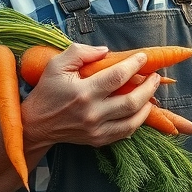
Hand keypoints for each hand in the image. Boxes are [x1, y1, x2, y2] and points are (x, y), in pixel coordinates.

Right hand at [21, 42, 159, 148]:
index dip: (134, 65)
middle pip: (132, 101)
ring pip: (133, 121)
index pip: (117, 77)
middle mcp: (93, 113)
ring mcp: (96, 130)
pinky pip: (124, 133)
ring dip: (147, 106)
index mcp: (83, 92)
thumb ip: (80, 52)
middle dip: (149, 87)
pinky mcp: (98, 140)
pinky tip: (141, 111)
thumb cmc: (46, 91)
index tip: (144, 57)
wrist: (35, 125)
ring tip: (153, 93)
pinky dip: (136, 122)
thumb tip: (106, 51)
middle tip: (156, 76)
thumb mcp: (57, 64)